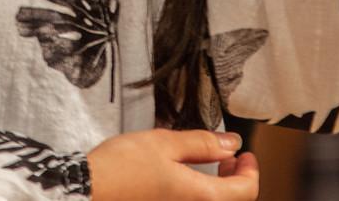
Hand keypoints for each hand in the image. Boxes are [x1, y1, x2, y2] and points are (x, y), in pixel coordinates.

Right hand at [87, 129, 258, 199]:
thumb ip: (203, 144)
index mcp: (201, 198)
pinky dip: (198, 195)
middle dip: (236, 179)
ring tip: (208, 167)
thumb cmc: (122, 167)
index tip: (245, 153)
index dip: (250, 170)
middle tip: (228, 158)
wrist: (87, 191)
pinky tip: (186, 180)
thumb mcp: (165, 144)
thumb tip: (232, 144)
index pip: (246, 191)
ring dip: (218, 188)